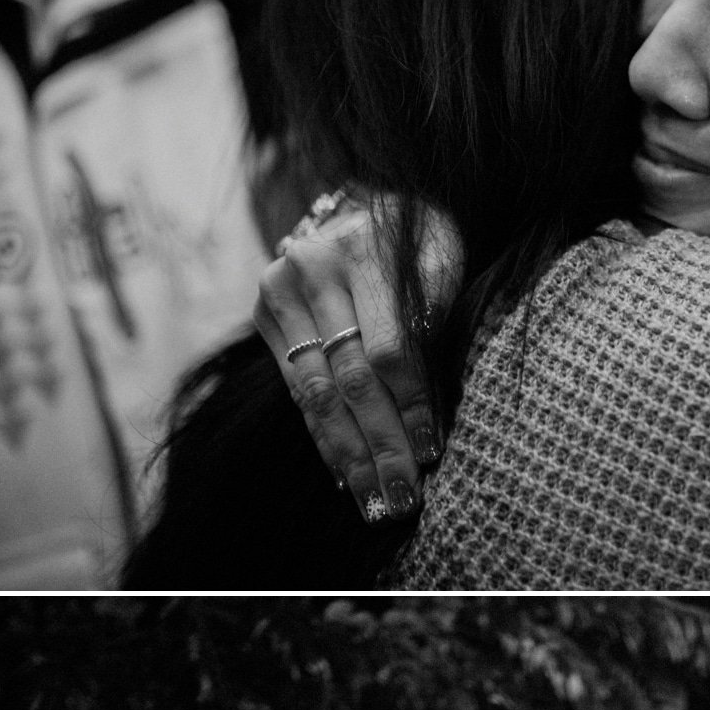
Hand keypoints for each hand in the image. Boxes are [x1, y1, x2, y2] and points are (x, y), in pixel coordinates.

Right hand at [252, 195, 460, 522]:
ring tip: (375, 503)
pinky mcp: (265, 313)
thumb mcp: (444, 257)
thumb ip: (439, 312)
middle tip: (402, 498)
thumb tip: (431, 398)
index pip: (389, 347)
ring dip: (349, 455)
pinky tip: (345, 476)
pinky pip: (298, 390)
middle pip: (350, 378)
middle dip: (379, 445)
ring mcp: (279, 290)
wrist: (364, 207)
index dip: (410, 404)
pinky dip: (324, 436)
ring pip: (318, 392)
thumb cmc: (421, 239)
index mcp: (365, 248)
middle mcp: (312, 266)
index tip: (431, 452)